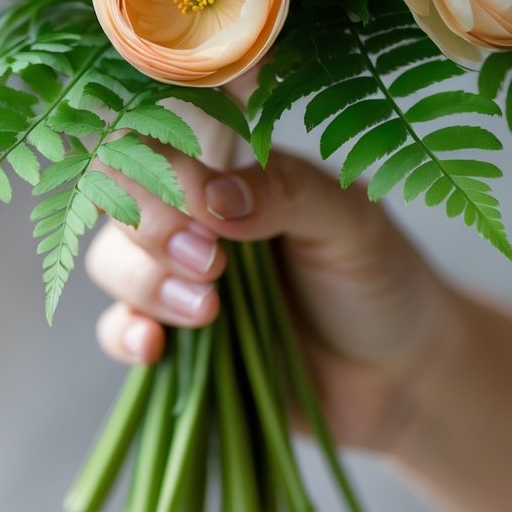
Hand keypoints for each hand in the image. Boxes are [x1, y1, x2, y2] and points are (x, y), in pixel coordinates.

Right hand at [85, 147, 453, 452]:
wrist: (398, 373)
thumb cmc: (380, 278)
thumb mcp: (351, 222)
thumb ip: (286, 195)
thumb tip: (213, 196)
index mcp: (235, 169)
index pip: (166, 138)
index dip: (166, 165)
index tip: (204, 204)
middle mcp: (196, 216)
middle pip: (125, 198)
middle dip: (156, 228)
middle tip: (213, 263)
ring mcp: (180, 276)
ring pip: (113, 260)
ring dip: (146, 282)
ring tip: (209, 310)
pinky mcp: (176, 339)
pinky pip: (117, 328)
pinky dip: (123, 334)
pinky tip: (153, 346)